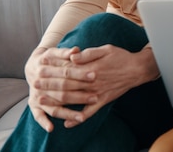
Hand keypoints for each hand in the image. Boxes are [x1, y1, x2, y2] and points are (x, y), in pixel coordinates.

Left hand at [26, 45, 156, 130]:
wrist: (138, 69)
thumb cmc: (121, 57)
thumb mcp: (105, 49)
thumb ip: (88, 53)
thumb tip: (71, 55)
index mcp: (92, 68)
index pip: (68, 70)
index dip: (53, 69)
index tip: (40, 68)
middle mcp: (92, 82)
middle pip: (67, 85)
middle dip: (49, 85)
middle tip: (35, 84)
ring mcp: (97, 93)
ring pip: (74, 100)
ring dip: (57, 101)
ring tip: (42, 101)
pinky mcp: (103, 101)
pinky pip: (89, 113)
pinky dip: (78, 118)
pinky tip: (68, 123)